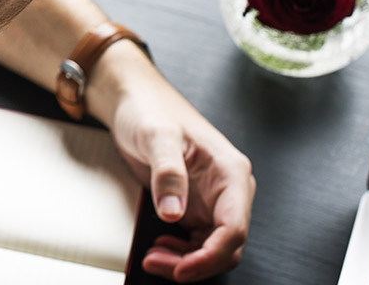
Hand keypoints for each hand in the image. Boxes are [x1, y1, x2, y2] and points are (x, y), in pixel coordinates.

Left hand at [106, 62, 255, 281]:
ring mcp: (213, 199)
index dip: (210, 256)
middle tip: (156, 262)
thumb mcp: (155, 135)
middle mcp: (228, 189)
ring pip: (212, 248)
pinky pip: (197, 241)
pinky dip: (180, 252)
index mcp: (229, 171)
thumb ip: (167, 172)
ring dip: (186, 261)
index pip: (234, 228)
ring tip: (153, 256)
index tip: (181, 269)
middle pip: (226, 245)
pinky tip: (159, 246)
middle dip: (194, 263)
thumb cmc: (149, 108)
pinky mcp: (196, 205)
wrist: (134, 99)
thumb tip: (173, 212)